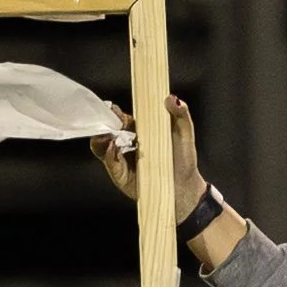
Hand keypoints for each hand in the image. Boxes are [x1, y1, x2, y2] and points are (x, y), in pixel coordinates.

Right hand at [92, 95, 202, 221]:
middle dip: (104, 124)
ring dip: (102, 139)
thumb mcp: (185, 133)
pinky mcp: (121, 176)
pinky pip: (111, 164)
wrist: (185, 187)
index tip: (112, 108)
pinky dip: (109, 156)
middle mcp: (127, 144)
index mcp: (139, 130)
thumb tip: (171, 98)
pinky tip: (113, 148)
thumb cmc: (183, 160)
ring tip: (108, 135)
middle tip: (108, 120)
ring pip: (103, 147)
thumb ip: (180, 114)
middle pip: (107, 131)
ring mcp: (122, 160)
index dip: (114, 113)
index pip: (121, 118)